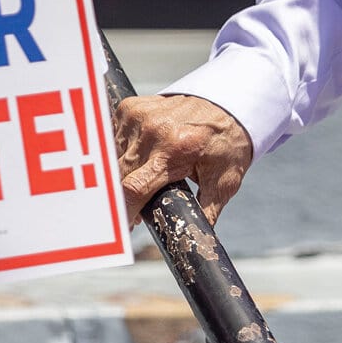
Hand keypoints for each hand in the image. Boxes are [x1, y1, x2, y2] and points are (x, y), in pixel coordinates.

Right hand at [114, 92, 253, 222]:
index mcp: (175, 151)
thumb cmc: (226, 143)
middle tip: (137, 207)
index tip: (124, 226)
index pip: (134, 188)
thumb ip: (208, 212)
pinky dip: (123, 152)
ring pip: (114, 158)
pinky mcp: (130, 107)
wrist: (227, 102)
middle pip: (119, 176)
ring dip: (123, 173)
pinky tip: (143, 154)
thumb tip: (198, 240)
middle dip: (123, 196)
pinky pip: (114, 138)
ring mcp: (138, 117)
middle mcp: (153, 131)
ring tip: (147, 174)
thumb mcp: (224, 182)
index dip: (124, 212)